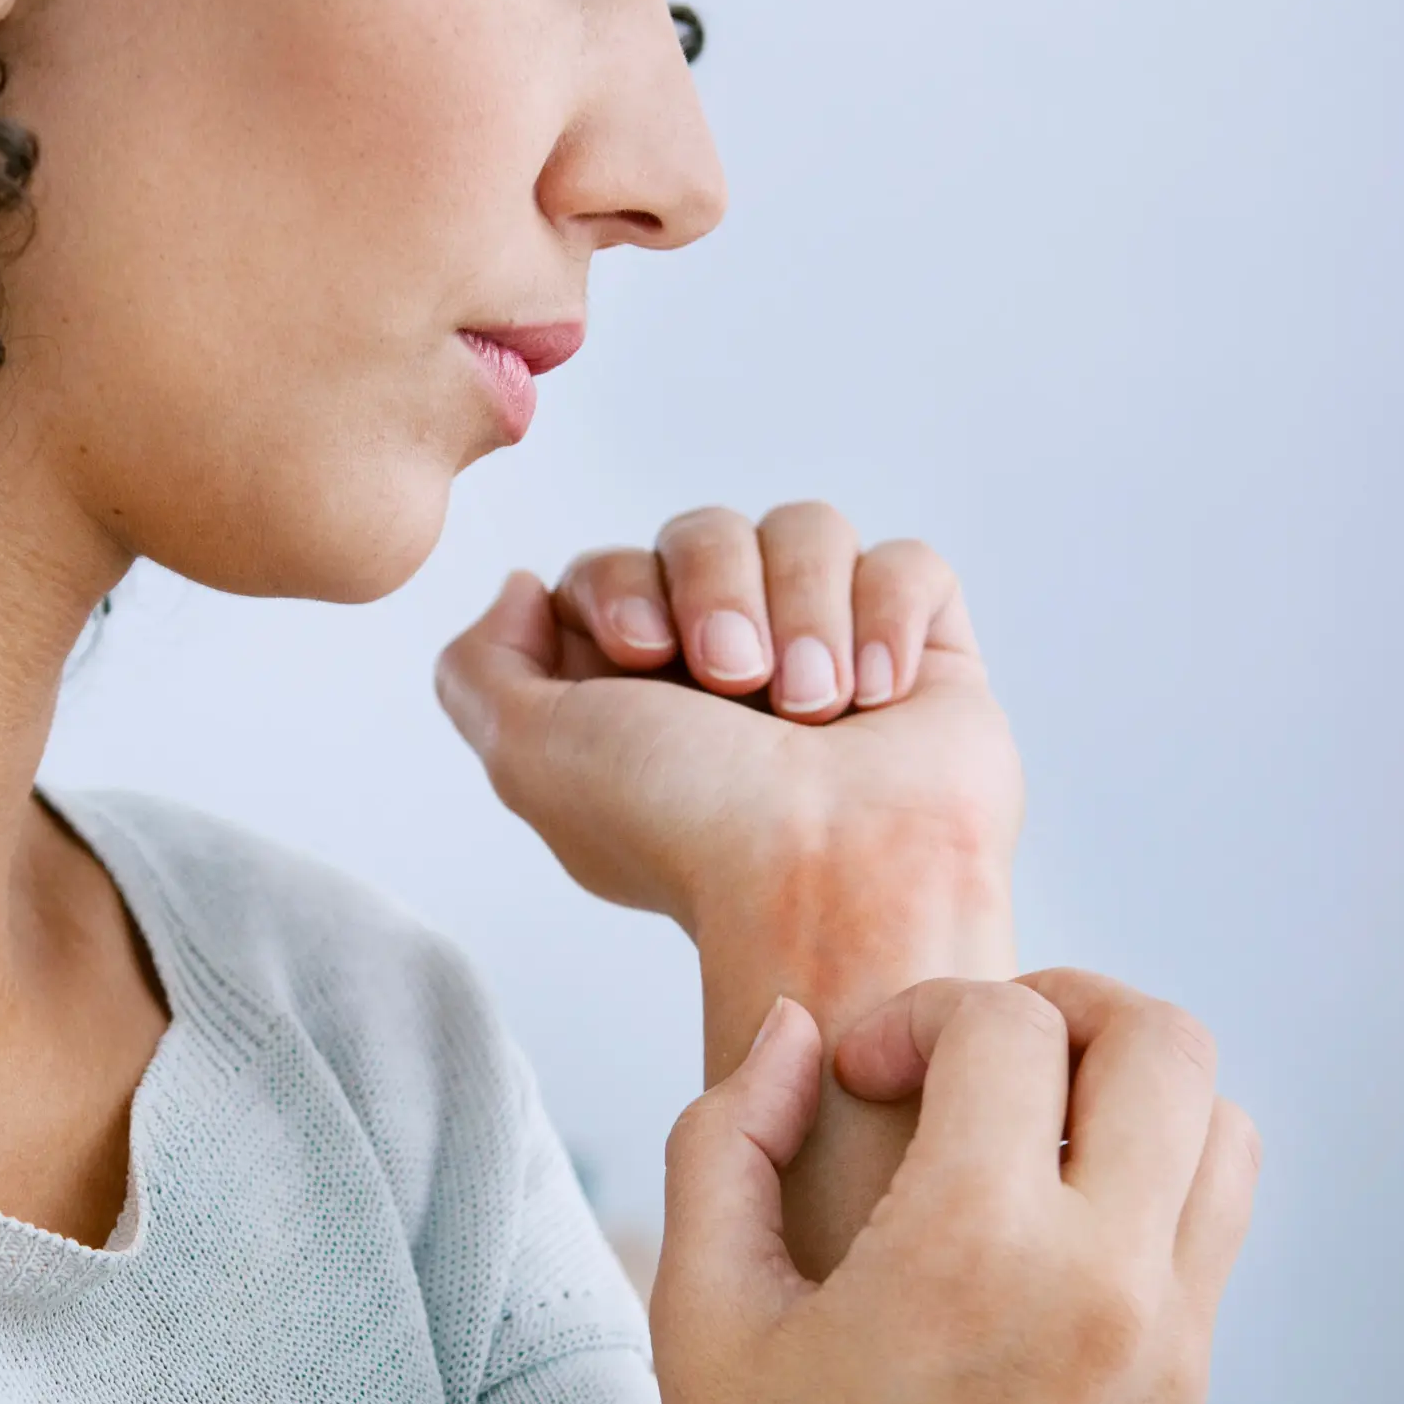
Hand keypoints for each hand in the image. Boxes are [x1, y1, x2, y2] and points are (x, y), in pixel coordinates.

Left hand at [434, 501, 1019, 934]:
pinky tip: (877, 697)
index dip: (621, 588)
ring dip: (803, 610)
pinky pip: (906, 562)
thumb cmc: (681, 827)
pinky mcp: (922, 650)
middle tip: (735, 682)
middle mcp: (730, 663)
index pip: (613, 567)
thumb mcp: (528, 753)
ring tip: (813, 708)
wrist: (826, 876)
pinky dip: (888, 617)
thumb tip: (522, 587)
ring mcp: (829, 651)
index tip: (643, 657)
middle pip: (704, 530)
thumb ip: (480, 669)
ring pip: (806, 528)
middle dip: (715, 592)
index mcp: (635, 691)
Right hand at [649, 974, 1258, 1403]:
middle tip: (968, 1051)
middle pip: (1165, 1045)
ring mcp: (1171, 1350)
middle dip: (1057, 1005)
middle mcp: (1105, 1288)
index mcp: (973, 1252)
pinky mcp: (1191, 1402)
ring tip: (1021, 1127)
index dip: (918, 1011)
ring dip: (1127, 1090)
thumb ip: (728, 1134)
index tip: (859, 1073)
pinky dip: (1151, 1179)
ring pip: (1224, 1131)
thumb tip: (800, 1034)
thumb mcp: (700, 1305)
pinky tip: (1043, 1221)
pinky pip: (1216, 1232)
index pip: (1008, 1028)